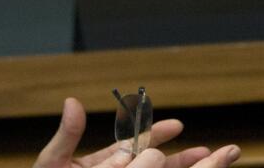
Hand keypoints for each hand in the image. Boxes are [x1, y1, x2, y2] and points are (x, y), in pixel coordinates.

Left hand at [33, 97, 240, 167]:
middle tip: (209, 151)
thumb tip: (72, 101)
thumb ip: (67, 136)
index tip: (177, 125)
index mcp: (101, 166)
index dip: (155, 134)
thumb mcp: (53, 162)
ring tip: (210, 164)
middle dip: (181, 159)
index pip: (134, 146)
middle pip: (154, 166)